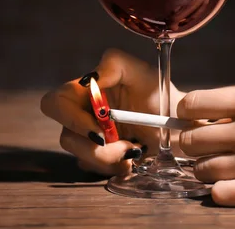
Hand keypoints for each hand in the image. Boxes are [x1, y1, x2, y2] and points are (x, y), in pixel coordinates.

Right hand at [41, 49, 180, 175]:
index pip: (56, 103)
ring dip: (110, 157)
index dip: (72, 120)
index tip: (101, 131)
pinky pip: (96, 170)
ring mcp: (89, 140)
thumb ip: (115, 63)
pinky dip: (116, 166)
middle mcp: (83, 115)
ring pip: (82, 157)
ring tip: (136, 150)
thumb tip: (90, 80)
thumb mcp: (143, 72)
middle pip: (66, 137)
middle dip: (93, 148)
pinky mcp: (100, 160)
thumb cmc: (159, 95)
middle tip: (123, 147)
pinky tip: (135, 157)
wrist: (178, 125)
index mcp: (86, 92)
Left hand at [177, 81, 234, 206]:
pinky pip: (220, 195)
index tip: (191, 120)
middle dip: (192, 144)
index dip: (186, 114)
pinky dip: (220, 190)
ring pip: (201, 170)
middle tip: (206, 147)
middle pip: (189, 141)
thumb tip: (209, 116)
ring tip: (225, 166)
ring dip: (207, 169)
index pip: (192, 105)